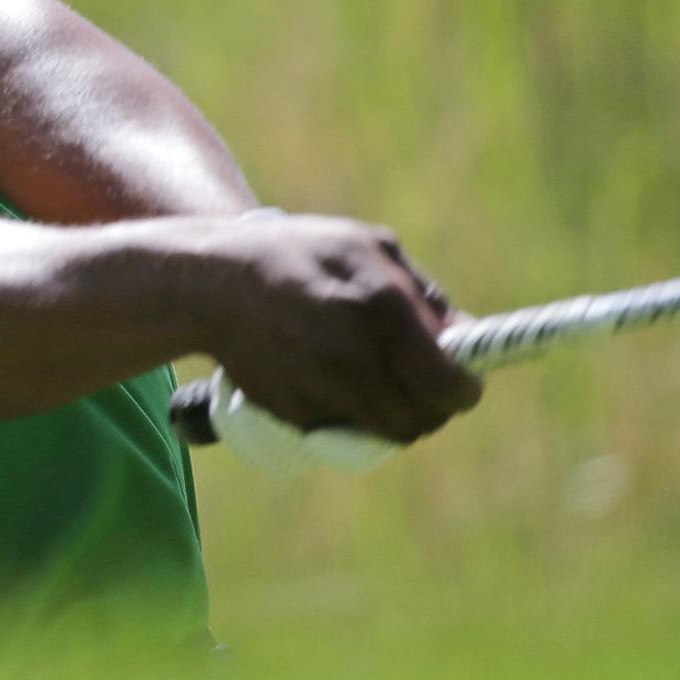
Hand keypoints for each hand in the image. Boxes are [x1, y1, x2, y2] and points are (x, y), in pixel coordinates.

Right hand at [195, 215, 482, 442]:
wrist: (213, 285)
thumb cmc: (298, 253)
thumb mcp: (366, 247)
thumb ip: (422, 295)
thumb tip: (465, 338)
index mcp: (380, 309)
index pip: (449, 385)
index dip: (465, 389)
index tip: (465, 380)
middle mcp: (354, 358)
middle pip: (421, 419)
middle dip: (432, 405)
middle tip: (424, 382)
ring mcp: (322, 392)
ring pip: (387, 432)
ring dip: (395, 413)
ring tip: (380, 379)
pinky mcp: (296, 416)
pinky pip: (346, 430)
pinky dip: (352, 414)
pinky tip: (333, 377)